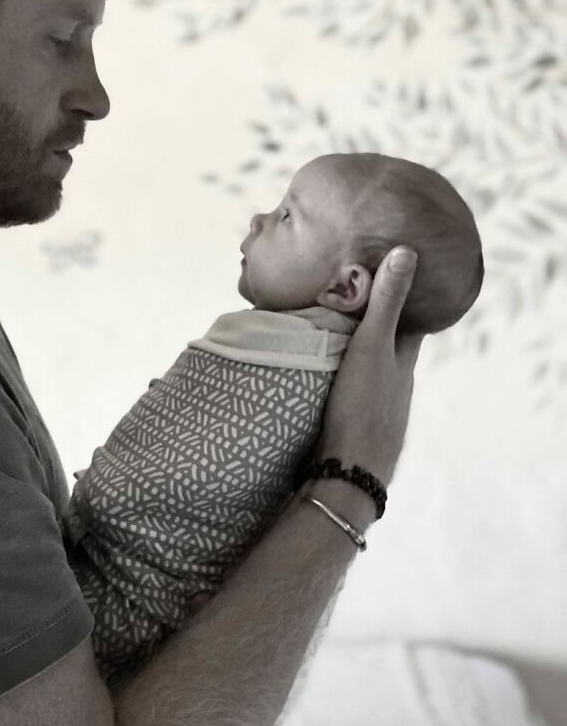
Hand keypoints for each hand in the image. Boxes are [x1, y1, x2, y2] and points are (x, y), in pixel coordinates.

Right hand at [316, 246, 424, 486]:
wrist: (348, 474)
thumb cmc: (364, 407)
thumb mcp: (373, 346)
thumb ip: (387, 302)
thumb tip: (407, 251)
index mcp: (404, 359)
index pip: (410, 317)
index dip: (401, 293)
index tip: (388, 269)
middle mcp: (394, 380)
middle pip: (386, 340)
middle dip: (371, 316)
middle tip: (347, 291)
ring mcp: (373, 402)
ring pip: (364, 363)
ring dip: (350, 344)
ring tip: (325, 320)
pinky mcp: (350, 418)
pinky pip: (345, 381)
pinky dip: (335, 366)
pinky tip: (314, 363)